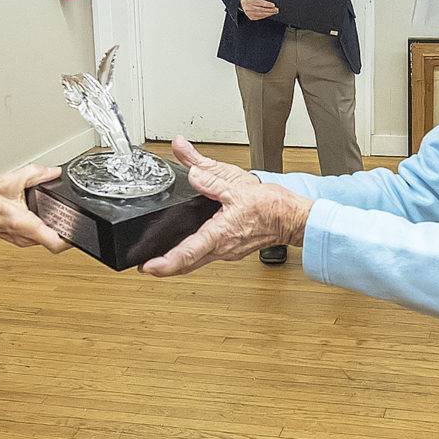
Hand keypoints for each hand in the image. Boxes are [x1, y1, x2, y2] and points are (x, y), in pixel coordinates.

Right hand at [0, 164, 69, 252]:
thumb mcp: (12, 180)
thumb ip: (37, 173)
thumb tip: (54, 172)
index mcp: (26, 225)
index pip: (57, 244)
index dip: (72, 239)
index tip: (78, 229)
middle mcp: (25, 237)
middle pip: (54, 240)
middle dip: (63, 227)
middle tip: (68, 215)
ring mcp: (22, 240)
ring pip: (45, 237)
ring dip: (51, 226)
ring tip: (53, 212)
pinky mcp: (18, 238)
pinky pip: (36, 235)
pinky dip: (41, 225)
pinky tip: (38, 213)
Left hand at [140, 137, 310, 275]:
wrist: (292, 218)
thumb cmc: (272, 207)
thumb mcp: (236, 185)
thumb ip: (209, 177)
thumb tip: (191, 170)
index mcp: (219, 234)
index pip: (187, 254)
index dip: (164, 263)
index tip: (148, 267)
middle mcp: (222, 248)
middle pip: (187, 264)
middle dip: (165, 268)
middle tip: (146, 267)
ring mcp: (227, 251)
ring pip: (197, 262)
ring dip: (178, 262)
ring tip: (160, 261)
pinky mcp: (232, 248)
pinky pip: (207, 255)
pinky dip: (192, 255)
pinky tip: (187, 249)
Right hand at [241, 0, 278, 20]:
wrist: (242, 1)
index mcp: (248, 0)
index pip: (259, 2)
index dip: (266, 4)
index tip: (273, 5)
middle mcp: (248, 7)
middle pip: (260, 9)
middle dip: (269, 10)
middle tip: (276, 9)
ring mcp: (249, 13)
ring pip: (260, 14)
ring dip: (269, 13)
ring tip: (275, 12)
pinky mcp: (251, 17)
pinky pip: (259, 17)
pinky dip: (265, 16)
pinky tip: (270, 14)